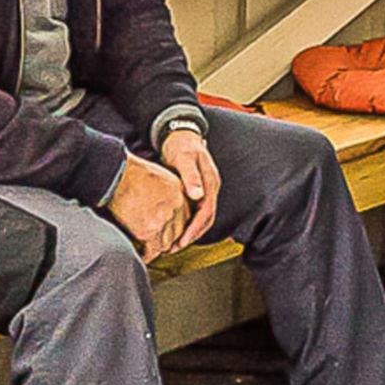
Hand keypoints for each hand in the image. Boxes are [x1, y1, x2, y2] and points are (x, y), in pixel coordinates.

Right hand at [108, 154, 191, 262]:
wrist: (117, 177)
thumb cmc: (133, 174)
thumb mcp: (163, 178)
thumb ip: (171, 194)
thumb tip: (166, 207)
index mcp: (181, 195)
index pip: (185, 219)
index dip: (175, 227)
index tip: (167, 232)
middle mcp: (176, 208)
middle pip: (178, 233)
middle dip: (168, 239)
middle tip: (156, 243)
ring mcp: (163, 221)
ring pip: (166, 244)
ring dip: (157, 247)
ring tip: (148, 249)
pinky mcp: (148, 231)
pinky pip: (152, 252)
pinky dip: (146, 256)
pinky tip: (141, 255)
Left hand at [159, 132, 221, 252]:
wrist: (181, 135)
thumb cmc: (181, 146)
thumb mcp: (184, 159)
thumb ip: (191, 177)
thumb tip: (198, 196)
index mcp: (211, 182)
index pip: (207, 212)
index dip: (195, 228)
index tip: (182, 241)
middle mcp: (211, 188)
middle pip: (207, 219)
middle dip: (192, 235)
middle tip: (175, 248)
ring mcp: (206, 190)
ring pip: (203, 217)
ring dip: (190, 232)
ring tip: (174, 244)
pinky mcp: (198, 191)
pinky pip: (196, 212)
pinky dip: (188, 223)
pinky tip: (175, 229)